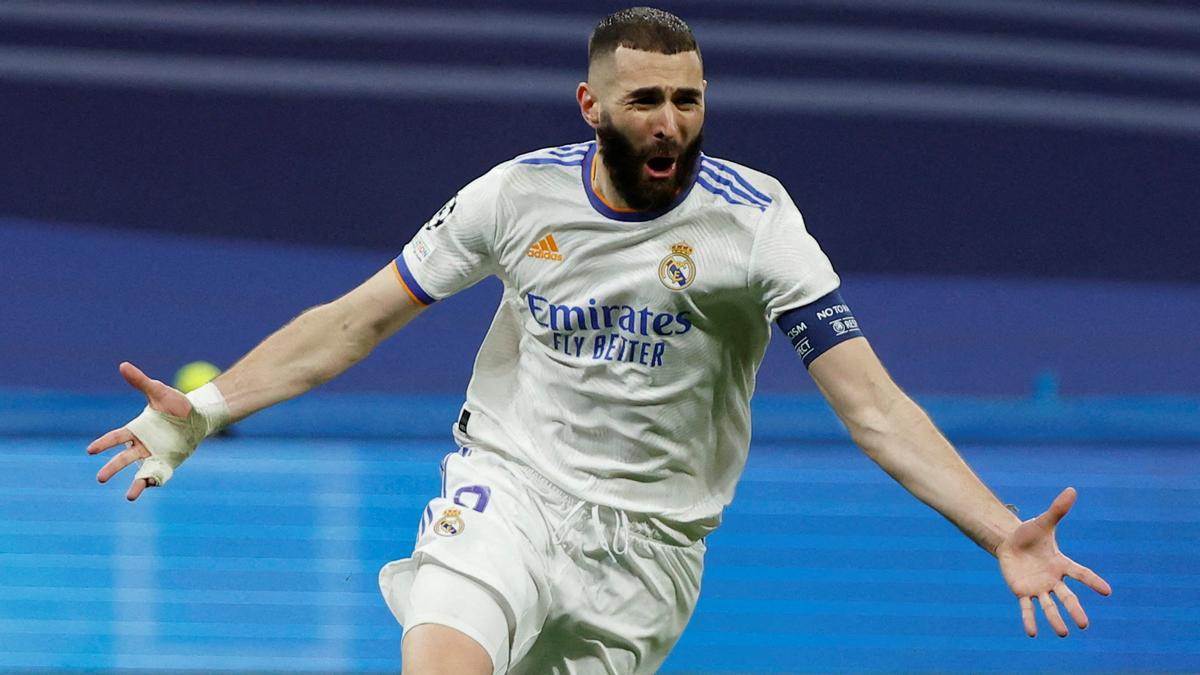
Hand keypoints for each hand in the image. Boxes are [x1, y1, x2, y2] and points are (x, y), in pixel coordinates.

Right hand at [86, 361, 192, 500]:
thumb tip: (123, 365)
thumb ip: (141, 382)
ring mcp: (154, 456)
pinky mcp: (168, 463)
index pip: (116, 437)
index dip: (104, 444)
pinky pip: (159, 475)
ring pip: (140, 471)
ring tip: (130, 497)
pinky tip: (152, 487)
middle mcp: (142, 445)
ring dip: (135, 484)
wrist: (198, 416)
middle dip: (112, 468)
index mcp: (136, 429)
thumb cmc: (175, 404)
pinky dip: (154, 481)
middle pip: (124, 459)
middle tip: (100, 478)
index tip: (91, 450)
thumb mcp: (159, 392)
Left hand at [996, 487, 1111, 636]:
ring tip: (1064, 634)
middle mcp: (1052, 579)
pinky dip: (1029, 620)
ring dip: (1055, 620)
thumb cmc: (1030, 534)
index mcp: (1061, 564)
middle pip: (1066, 597)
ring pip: (1049, 606)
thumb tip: (1071, 489)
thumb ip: (1057, 510)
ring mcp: (1038, 587)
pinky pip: (1026, 608)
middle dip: (1075, 610)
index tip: (1107, 591)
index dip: (1093, 581)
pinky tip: (1031, 633)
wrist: (1010, 543)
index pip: (1080, 573)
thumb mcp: (1043, 522)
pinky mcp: (1022, 592)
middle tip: (1084, 624)